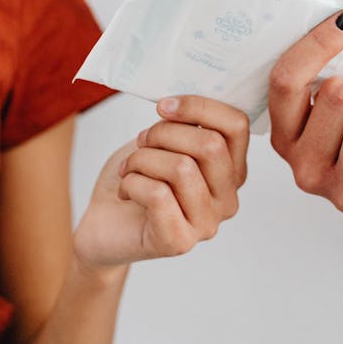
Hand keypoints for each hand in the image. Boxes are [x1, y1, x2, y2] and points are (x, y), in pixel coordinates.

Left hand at [73, 96, 248, 272]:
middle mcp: (228, 199)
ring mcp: (207, 224)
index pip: (237, 125)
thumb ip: (185, 125)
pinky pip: (158, 194)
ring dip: (142, 159)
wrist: (105, 225)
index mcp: (232, 169)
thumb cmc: (138, 180)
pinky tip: (125, 190)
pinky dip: (132, 182)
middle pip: (210, 145)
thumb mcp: (164, 143)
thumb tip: (180, 101)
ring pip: (181, 167)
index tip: (164, 106)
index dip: (200, 106)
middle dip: (164, 133)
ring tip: (129, 168)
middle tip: (142, 142)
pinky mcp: (179, 242)